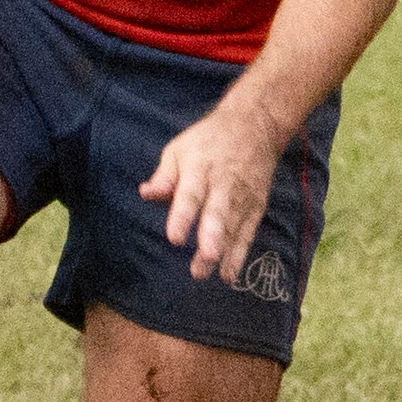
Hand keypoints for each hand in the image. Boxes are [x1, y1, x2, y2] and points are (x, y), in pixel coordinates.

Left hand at [139, 97, 283, 286]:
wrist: (255, 126)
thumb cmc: (208, 141)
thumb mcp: (180, 149)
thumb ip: (165, 176)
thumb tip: (145, 194)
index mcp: (199, 169)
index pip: (190, 195)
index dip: (182, 217)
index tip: (175, 239)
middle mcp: (223, 184)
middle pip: (217, 213)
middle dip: (211, 236)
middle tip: (204, 257)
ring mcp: (242, 197)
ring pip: (233, 227)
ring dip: (222, 252)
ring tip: (207, 273)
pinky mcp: (256, 206)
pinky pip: (248, 233)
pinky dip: (240, 254)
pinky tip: (228, 275)